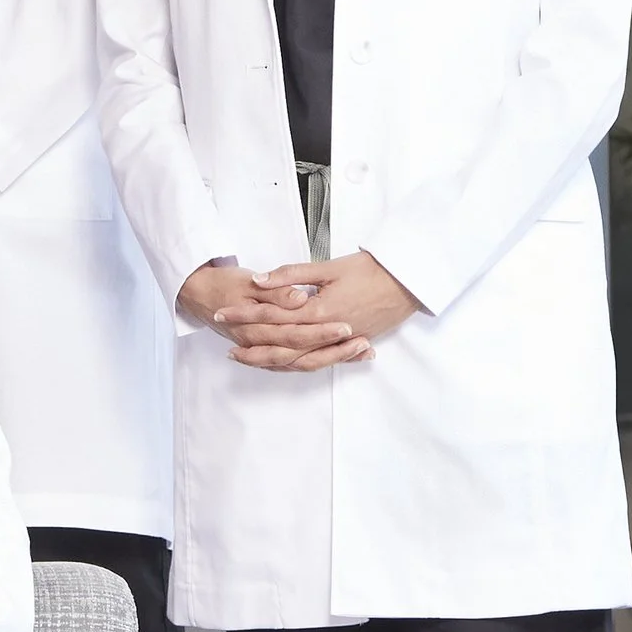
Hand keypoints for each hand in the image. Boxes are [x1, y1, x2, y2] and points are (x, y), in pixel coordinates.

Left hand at [194, 251, 418, 370]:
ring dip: (273, 361)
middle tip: (228, 349)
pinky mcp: (352, 343)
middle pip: (283, 346)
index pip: (272, 317)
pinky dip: (299, 363)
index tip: (222, 314)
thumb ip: (291, 276)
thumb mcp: (327, 268)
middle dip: (253, 347)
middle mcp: (328, 332)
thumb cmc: (370, 269)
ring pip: (301, 359)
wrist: (408, 280)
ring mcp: (342, 341)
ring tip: (249, 360)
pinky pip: (320, 359)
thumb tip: (259, 280)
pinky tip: (285, 362)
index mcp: (319, 311)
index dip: (245, 316)